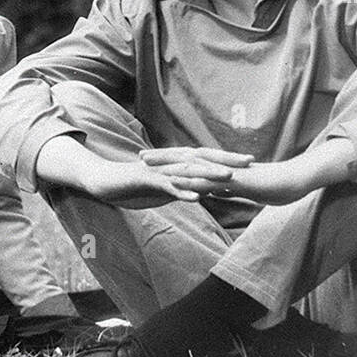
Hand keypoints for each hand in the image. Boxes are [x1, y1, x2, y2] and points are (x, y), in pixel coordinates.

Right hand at [84, 153, 244, 208]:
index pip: (206, 158)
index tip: (250, 162)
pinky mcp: (147, 181)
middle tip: (249, 163)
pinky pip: (167, 186)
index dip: (228, 159)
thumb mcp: (165, 189)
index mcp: (176, 163)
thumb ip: (184, 188)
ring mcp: (159, 170)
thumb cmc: (136, 185)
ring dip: (208, 174)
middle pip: (202, 159)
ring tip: (228, 178)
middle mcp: (171, 162)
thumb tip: (204, 193)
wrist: (106, 180)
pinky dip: (182, 191)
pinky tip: (196, 198)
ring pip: (187, 171)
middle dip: (226, 161)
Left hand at [151, 140, 356, 206]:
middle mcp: (221, 165)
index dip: (170, 160)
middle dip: (162, 157)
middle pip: (186, 158)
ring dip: (170, 166)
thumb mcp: (243, 191)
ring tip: (149, 166)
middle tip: (139, 156)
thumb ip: (226, 189)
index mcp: (222, 167)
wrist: (295, 181)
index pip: (191, 161)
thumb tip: (212, 192)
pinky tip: (177, 183)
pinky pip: (210, 181)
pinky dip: (192, 182)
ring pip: (194, 167)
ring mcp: (227, 171)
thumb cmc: (274, 187)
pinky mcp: (235, 180)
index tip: (151, 160)